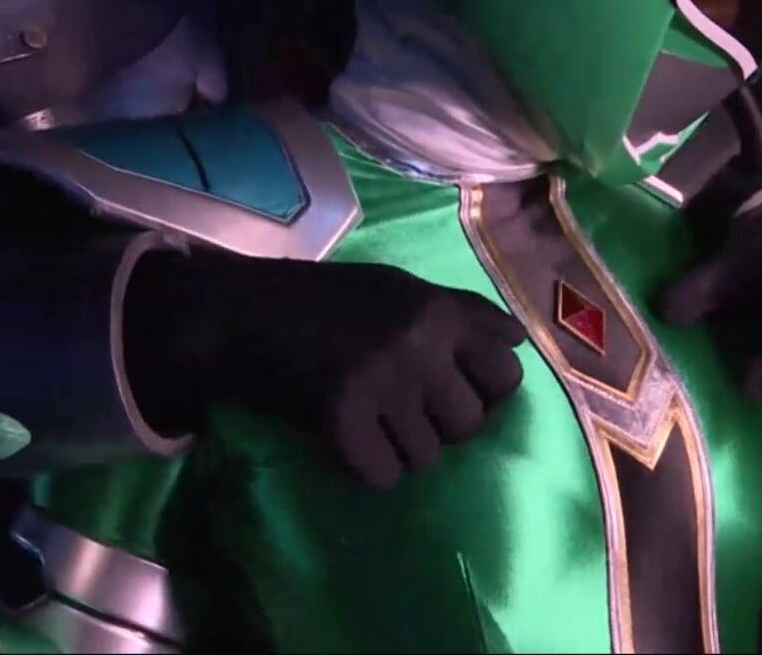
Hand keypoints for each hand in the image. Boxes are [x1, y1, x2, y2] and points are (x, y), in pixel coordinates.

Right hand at [127, 251, 526, 488]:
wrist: (243, 313)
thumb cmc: (326, 298)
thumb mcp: (400, 286)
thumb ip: (460, 311)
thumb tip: (517, 342)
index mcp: (438, 310)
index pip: (508, 374)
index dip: (489, 393)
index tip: (460, 394)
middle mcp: (419, 347)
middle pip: (470, 424)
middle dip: (443, 426)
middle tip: (407, 412)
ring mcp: (381, 386)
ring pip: (428, 456)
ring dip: (404, 449)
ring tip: (374, 423)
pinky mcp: (341, 421)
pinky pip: (385, 475)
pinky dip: (369, 468)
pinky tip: (351, 440)